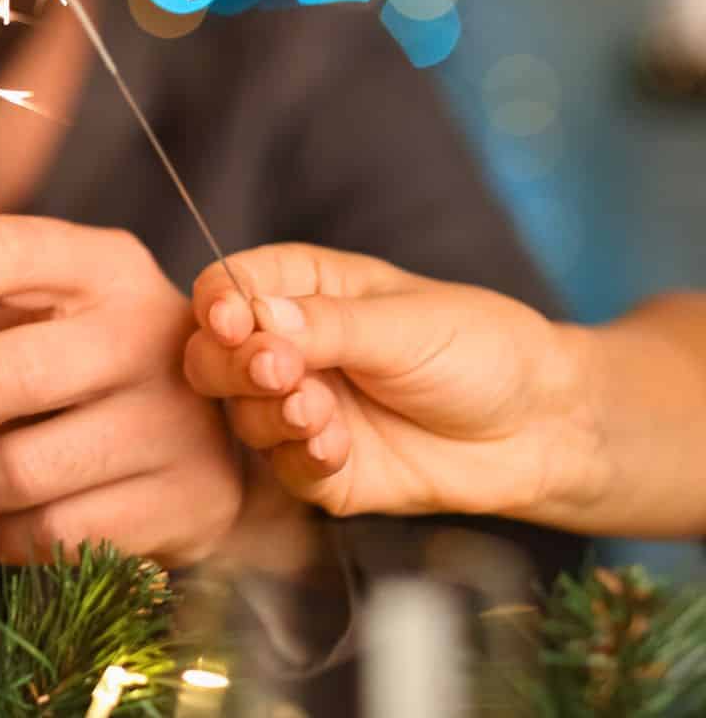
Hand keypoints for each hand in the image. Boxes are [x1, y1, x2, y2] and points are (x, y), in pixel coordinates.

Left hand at [0, 216, 247, 567]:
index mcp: (102, 264)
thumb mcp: (31, 319)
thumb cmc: (86, 360)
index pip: (3, 253)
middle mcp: (148, 332)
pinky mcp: (184, 501)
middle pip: (12, 375)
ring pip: (25, 471)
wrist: (218, 434)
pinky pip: (56, 533)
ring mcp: (174, 422)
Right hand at [184, 243, 589, 519]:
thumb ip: (329, 324)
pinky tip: (335, 447)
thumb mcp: (407, 323)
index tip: (233, 321)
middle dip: (235, 366)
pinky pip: (283, 468)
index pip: (228, 288)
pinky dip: (300, 457)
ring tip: (318, 413)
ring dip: (270, 415)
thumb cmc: (483, 350)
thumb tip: (255, 318)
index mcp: (305, 290)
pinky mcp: (321, 469)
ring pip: (242, 416)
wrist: (543, 427)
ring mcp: (303, 410)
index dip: (218, 305)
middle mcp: (291, 350)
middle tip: (276, 371)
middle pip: (213, 356)